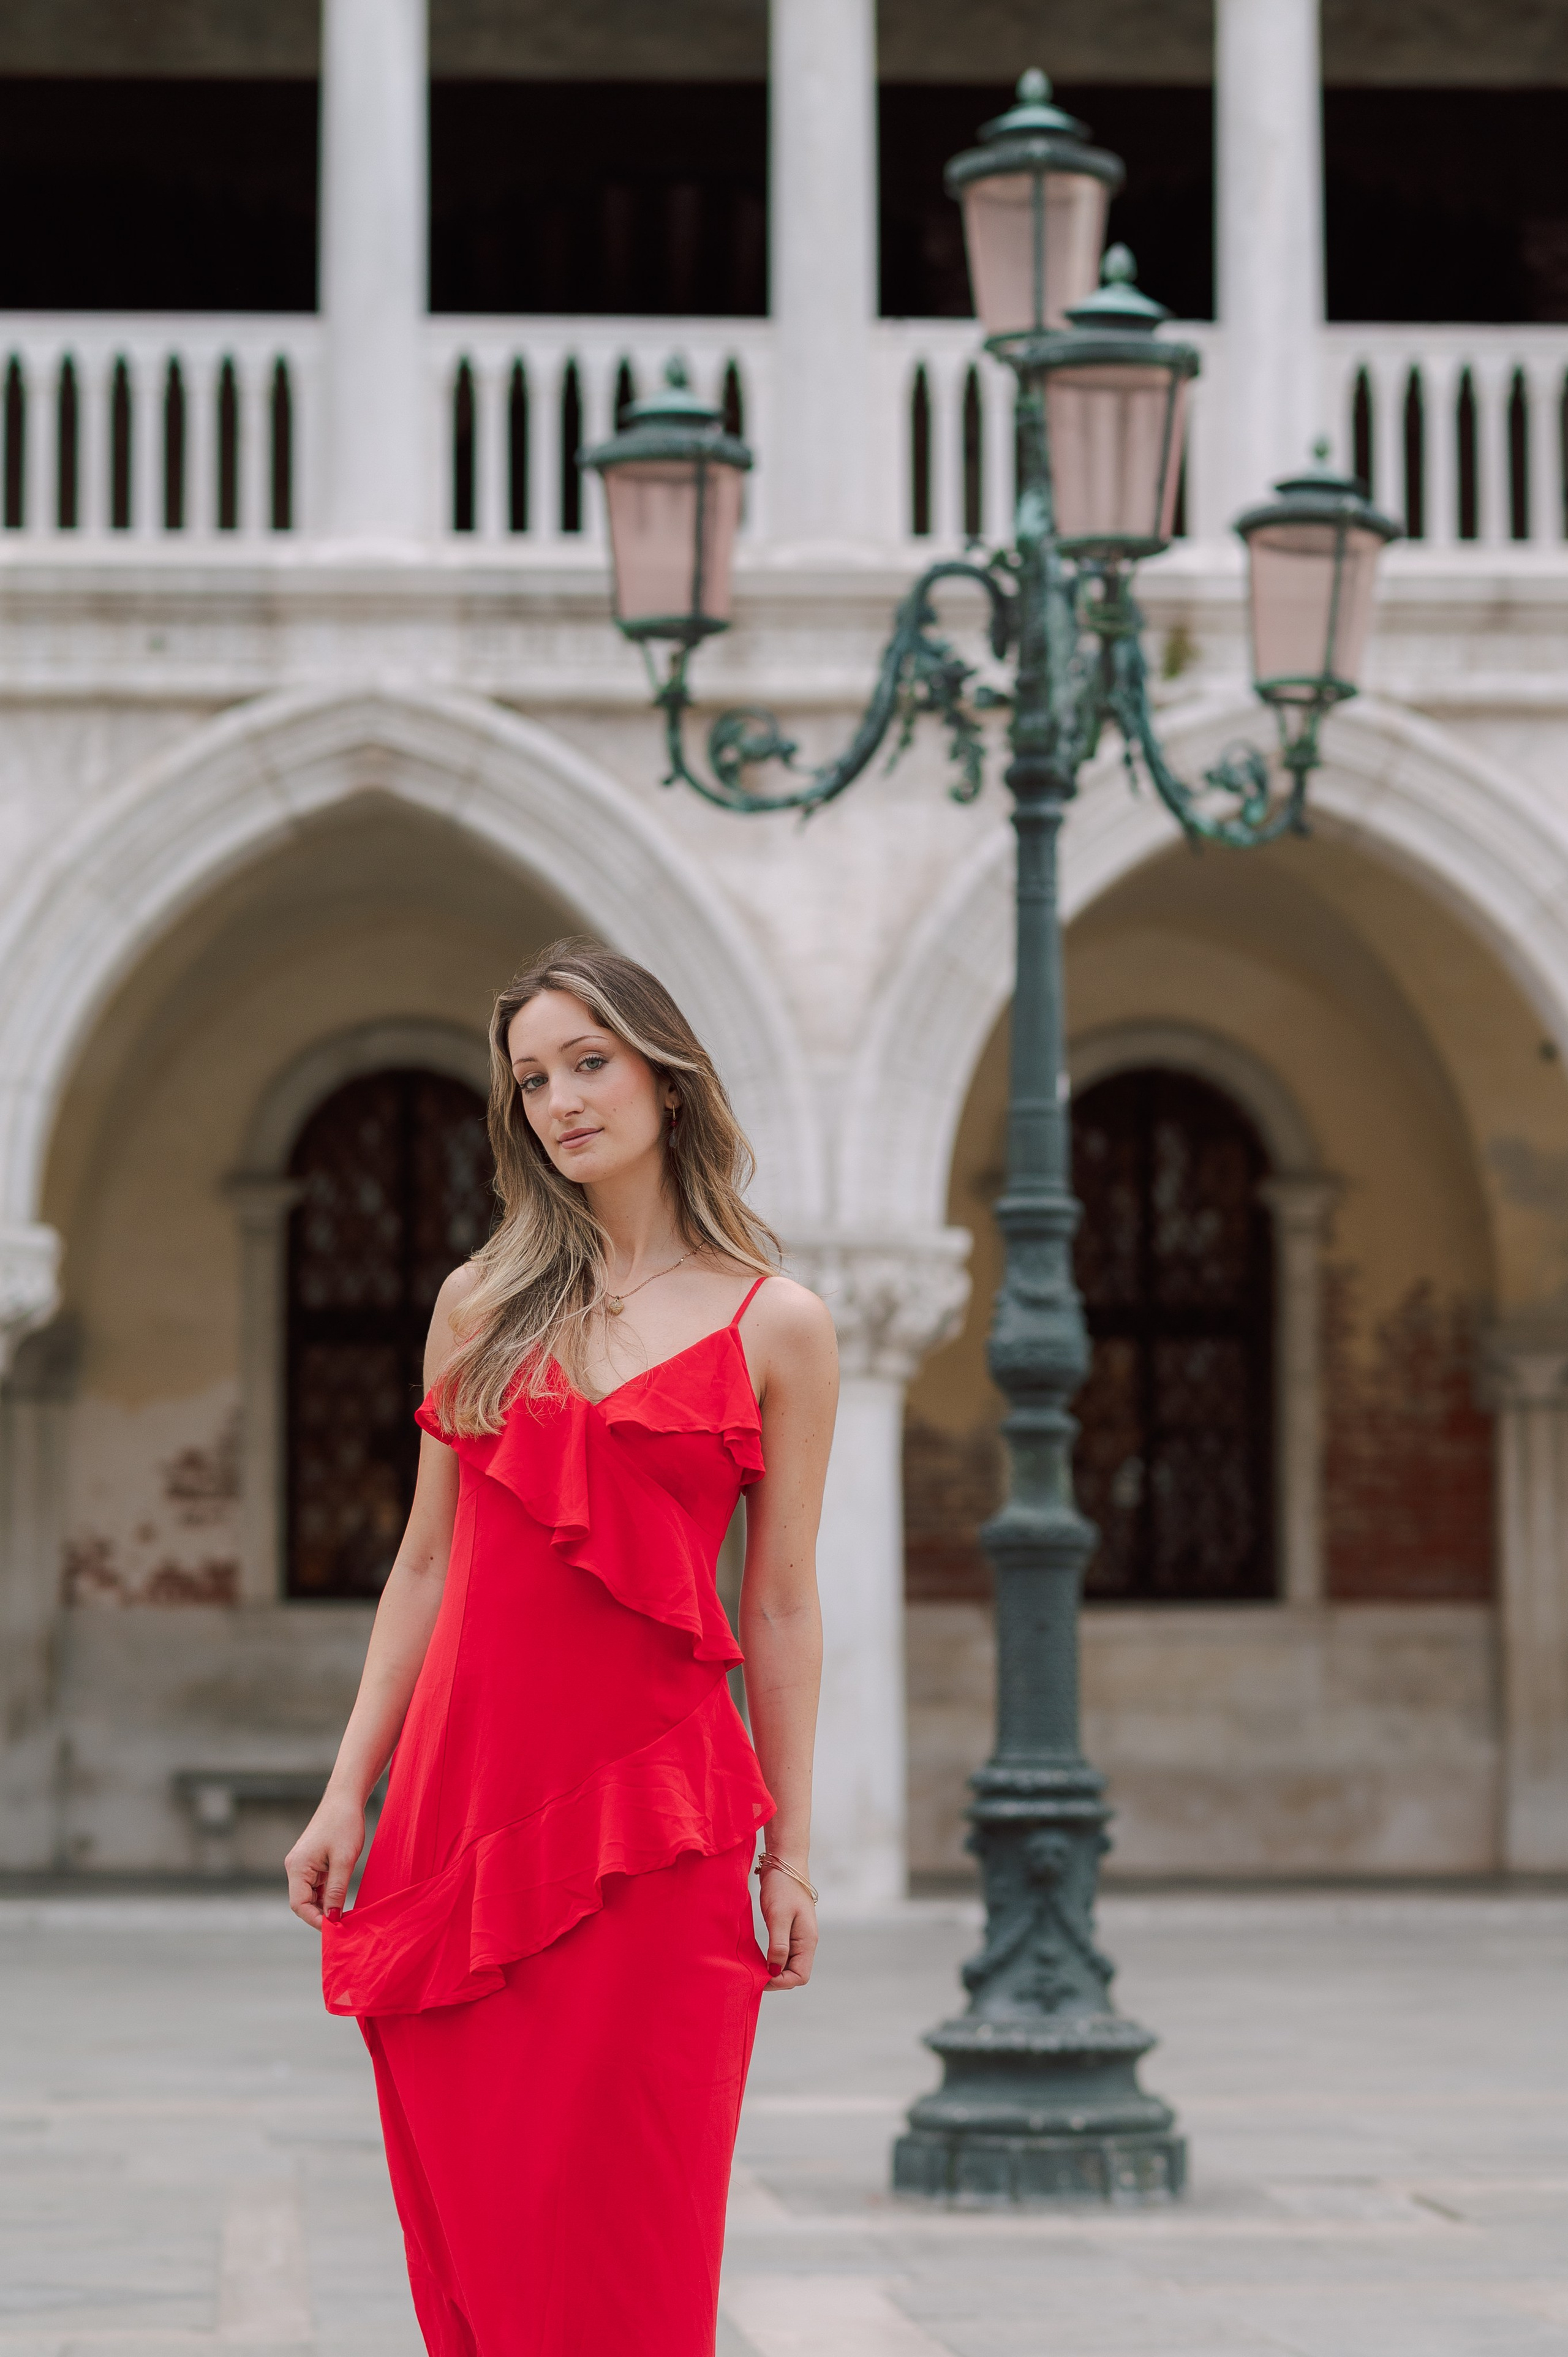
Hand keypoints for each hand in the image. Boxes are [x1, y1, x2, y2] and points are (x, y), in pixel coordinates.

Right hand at [285, 1790, 365, 1929]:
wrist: (345, 1798)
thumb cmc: (344, 1825)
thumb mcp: (344, 1861)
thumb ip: (336, 1891)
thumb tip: (332, 1918)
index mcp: (297, 1867)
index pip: (299, 1905)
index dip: (315, 1920)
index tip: (335, 1930)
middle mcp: (295, 1867)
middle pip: (302, 1902)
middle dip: (320, 1915)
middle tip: (342, 1926)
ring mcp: (302, 1865)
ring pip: (310, 1895)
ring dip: (325, 1905)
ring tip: (344, 1915)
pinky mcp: (311, 1862)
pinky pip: (316, 1886)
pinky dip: (327, 1894)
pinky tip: (341, 1899)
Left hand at [759, 1872, 817, 1990]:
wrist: (784, 1861)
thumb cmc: (783, 1886)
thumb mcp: (778, 1916)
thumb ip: (778, 1946)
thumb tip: (774, 1972)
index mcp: (807, 1941)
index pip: (800, 1976)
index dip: (781, 1982)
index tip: (760, 1977)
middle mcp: (805, 1942)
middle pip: (794, 1973)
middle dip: (775, 1979)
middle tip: (753, 1975)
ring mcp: (798, 1936)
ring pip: (788, 1964)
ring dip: (772, 1969)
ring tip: (753, 1968)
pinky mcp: (789, 1929)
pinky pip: (782, 1952)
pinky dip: (770, 1958)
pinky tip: (757, 1956)